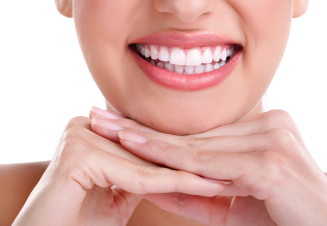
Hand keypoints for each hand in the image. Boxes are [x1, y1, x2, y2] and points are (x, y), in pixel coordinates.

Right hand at [13, 116, 226, 225]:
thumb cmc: (79, 221)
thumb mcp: (117, 191)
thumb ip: (139, 171)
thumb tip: (170, 166)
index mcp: (93, 129)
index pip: (148, 142)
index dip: (185, 154)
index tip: (219, 161)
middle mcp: (85, 126)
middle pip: (152, 149)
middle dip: (194, 161)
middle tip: (232, 166)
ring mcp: (80, 136)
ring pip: (148, 161)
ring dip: (192, 172)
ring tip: (228, 177)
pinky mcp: (78, 156)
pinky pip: (137, 175)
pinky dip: (173, 184)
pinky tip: (206, 185)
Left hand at [92, 108, 326, 225]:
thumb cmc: (281, 220)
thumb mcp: (233, 204)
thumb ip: (198, 192)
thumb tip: (157, 185)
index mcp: (265, 127)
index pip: (202, 134)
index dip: (162, 132)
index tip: (125, 124)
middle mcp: (270, 125)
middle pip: (195, 134)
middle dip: (146, 130)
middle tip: (103, 118)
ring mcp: (272, 139)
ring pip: (197, 145)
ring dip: (150, 142)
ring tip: (110, 132)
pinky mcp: (271, 161)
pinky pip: (209, 162)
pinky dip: (172, 159)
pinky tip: (138, 149)